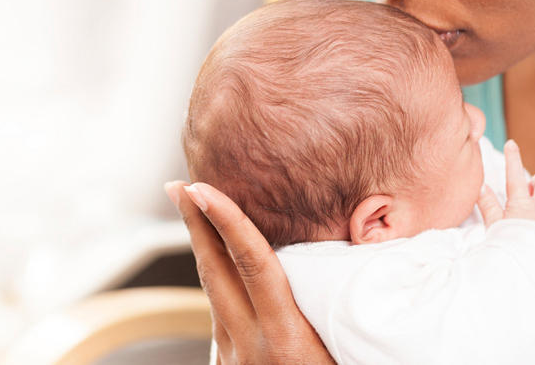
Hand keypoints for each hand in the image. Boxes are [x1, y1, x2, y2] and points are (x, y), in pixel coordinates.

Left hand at [164, 181, 334, 364]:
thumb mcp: (344, 352)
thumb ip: (335, 307)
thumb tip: (355, 251)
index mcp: (285, 337)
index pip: (252, 264)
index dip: (227, 221)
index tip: (202, 189)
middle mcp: (250, 344)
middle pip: (214, 272)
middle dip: (194, 223)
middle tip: (179, 186)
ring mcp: (233, 358)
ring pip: (215, 294)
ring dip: (205, 251)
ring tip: (199, 215)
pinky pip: (220, 318)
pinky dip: (221, 286)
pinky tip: (223, 269)